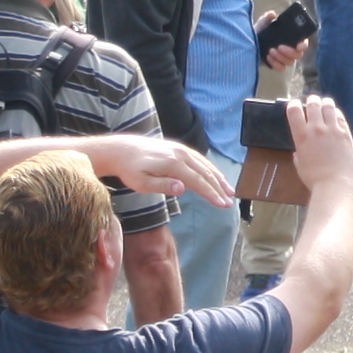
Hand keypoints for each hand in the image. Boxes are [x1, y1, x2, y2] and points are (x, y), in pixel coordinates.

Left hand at [95, 134, 237, 205]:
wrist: (122, 150)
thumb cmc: (130, 170)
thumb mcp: (141, 183)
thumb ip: (162, 186)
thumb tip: (183, 188)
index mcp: (173, 164)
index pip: (198, 181)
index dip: (212, 194)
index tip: (222, 205)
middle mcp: (181, 154)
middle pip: (206, 173)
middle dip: (219, 188)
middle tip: (229, 203)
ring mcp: (181, 149)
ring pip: (205, 165)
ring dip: (219, 178)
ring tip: (229, 191)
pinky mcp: (179, 148)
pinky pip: (200, 159)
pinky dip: (211, 169)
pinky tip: (216, 176)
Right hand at [282, 95, 352, 199]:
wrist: (334, 183)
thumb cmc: (314, 178)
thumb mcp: (299, 164)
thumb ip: (299, 152)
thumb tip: (299, 150)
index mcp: (301, 136)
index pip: (294, 111)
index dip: (293, 104)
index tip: (294, 104)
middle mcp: (316, 129)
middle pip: (313, 105)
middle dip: (311, 100)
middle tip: (312, 100)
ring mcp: (333, 130)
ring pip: (329, 107)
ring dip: (325, 103)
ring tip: (325, 103)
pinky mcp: (345, 133)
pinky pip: (340, 117)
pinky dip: (336, 113)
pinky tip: (335, 114)